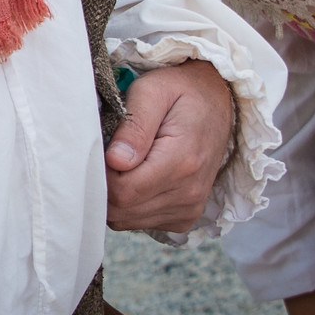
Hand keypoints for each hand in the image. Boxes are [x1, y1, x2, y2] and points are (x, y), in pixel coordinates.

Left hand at [105, 60, 234, 232]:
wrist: (216, 102)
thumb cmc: (180, 91)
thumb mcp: (153, 91)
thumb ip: (134, 126)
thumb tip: (115, 161)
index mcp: (182, 162)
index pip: (123, 190)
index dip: (100, 173)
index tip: (98, 149)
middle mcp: (189, 193)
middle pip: (122, 210)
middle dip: (103, 185)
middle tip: (105, 154)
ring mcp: (189, 209)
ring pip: (128, 220)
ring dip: (114, 196)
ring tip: (121, 162)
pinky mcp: (185, 217)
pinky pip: (142, 222)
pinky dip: (129, 205)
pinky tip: (135, 176)